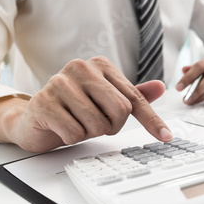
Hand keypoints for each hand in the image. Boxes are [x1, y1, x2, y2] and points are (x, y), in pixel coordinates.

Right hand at [0, 56, 172, 152]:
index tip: (167, 137)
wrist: (37, 119)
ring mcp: (60, 82)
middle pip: (120, 110)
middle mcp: (81, 67)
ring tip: (77, 122)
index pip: (134, 97)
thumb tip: (160, 87)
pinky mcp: (44, 102)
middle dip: (112, 126)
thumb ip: (133, 95)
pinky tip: (62, 127)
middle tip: (96, 123)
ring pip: (98, 124)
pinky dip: (72, 138)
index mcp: (100, 65)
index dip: (151, 120)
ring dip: (90, 132)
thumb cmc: (76, 109)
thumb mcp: (107, 102)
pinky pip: (75, 133)